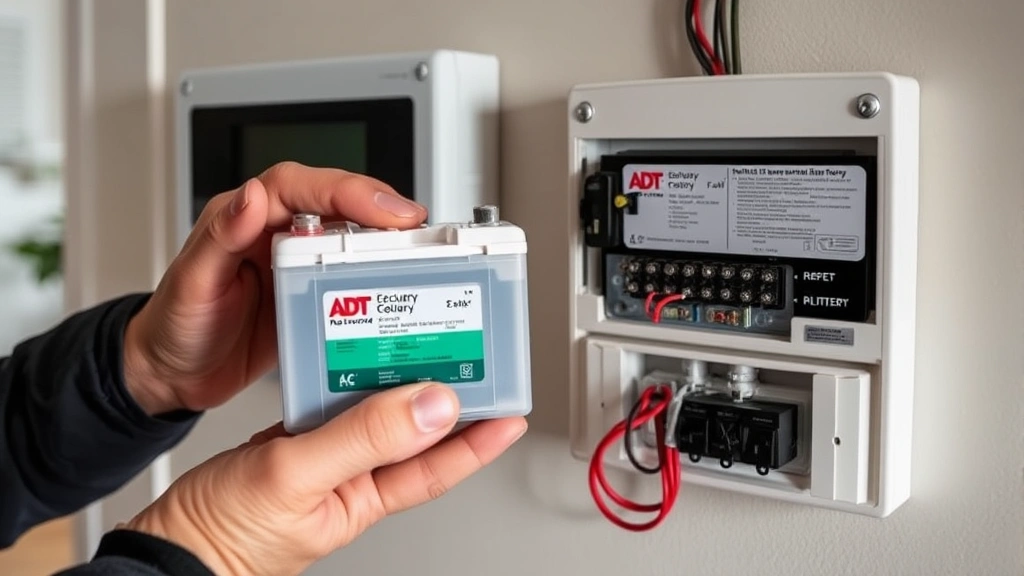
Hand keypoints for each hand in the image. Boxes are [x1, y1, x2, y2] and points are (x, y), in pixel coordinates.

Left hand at [122, 162, 427, 415]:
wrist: (174, 375)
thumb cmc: (174, 326)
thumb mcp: (192, 283)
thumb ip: (220, 237)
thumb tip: (253, 196)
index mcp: (247, 217)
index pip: (304, 186)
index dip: (348, 191)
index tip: (384, 209)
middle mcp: (278, 232)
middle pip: (340, 205)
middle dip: (383, 211)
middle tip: (419, 230)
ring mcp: (298, 263)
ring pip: (353, 238)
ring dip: (388, 242)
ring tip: (422, 255)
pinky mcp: (311, 294)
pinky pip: (352, 276)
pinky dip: (379, 279)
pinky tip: (399, 289)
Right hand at [123, 383, 527, 575]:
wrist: (166, 545)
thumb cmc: (226, 537)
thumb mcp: (299, 477)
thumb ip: (365, 437)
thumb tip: (432, 405)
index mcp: (365, 496)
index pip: (438, 463)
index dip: (479, 438)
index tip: (511, 408)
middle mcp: (352, 478)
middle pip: (413, 434)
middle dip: (445, 399)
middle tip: (471, 358)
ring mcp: (323, 460)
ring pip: (374, 414)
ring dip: (397, 382)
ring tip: (419, 344)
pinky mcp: (292, 445)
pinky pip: (332, 405)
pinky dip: (344, 378)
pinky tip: (347, 355)